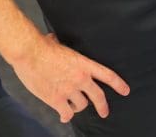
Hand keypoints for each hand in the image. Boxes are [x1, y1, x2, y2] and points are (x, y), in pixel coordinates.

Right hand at [11, 33, 129, 122]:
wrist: (29, 53)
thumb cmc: (42, 46)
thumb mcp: (59, 44)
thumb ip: (62, 47)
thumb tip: (53, 39)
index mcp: (84, 64)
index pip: (107, 75)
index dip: (119, 84)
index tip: (126, 91)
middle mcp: (80, 78)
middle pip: (98, 96)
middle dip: (103, 106)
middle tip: (104, 112)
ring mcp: (69, 90)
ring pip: (81, 106)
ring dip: (77, 107)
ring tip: (72, 106)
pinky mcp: (56, 99)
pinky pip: (66, 113)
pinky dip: (65, 116)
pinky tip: (64, 116)